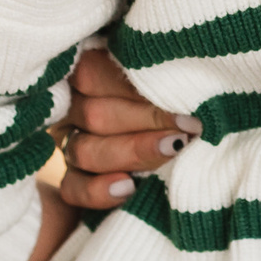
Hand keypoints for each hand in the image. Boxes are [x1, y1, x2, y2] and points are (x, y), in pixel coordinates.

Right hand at [53, 45, 202, 210]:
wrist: (178, 151)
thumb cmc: (178, 100)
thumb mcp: (168, 80)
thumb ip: (162, 78)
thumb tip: (188, 81)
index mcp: (85, 71)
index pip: (94, 72)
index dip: (137, 85)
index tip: (180, 94)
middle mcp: (72, 107)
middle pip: (94, 114)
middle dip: (146, 121)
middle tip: (189, 127)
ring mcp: (70, 144)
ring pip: (85, 151)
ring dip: (132, 152)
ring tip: (174, 149)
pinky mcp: (72, 181)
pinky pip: (72, 188)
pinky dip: (98, 190)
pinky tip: (128, 187)